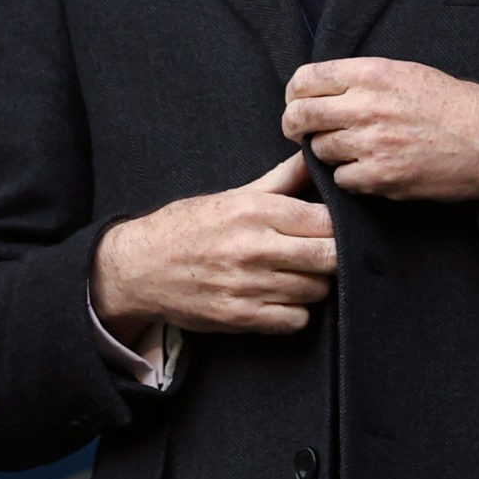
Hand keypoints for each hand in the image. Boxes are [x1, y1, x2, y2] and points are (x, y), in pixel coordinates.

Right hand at [92, 152, 335, 338]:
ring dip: (315, 284)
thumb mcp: (234, 195)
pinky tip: (282, 299)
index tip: (333, 229)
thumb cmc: (188, 227)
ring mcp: (249, 286)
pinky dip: (296, 313)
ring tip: (299, 275)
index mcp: (258, 212)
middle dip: (335, 256)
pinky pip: (294, 321)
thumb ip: (281, 180)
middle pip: (330, 257)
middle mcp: (256, 248)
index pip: (328, 221)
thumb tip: (313, 157)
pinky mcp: (239, 317)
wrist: (139, 267)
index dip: (339, 226)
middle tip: (323, 254)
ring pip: (316, 290)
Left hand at [282, 58, 478, 202]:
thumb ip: (366, 79)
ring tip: (357, 150)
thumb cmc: (456, 106)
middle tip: (303, 132)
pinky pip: (342, 179)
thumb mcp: (411, 73)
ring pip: (320, 150)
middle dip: (296, 126)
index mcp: (374, 73)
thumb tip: (325, 90)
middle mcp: (368, 105)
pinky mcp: (380, 176)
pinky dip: (351, 177)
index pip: (306, 78)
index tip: (300, 103)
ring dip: (331, 152)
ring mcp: (372, 143)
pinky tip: (373, 169)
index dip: (296, 94)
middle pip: (301, 116)